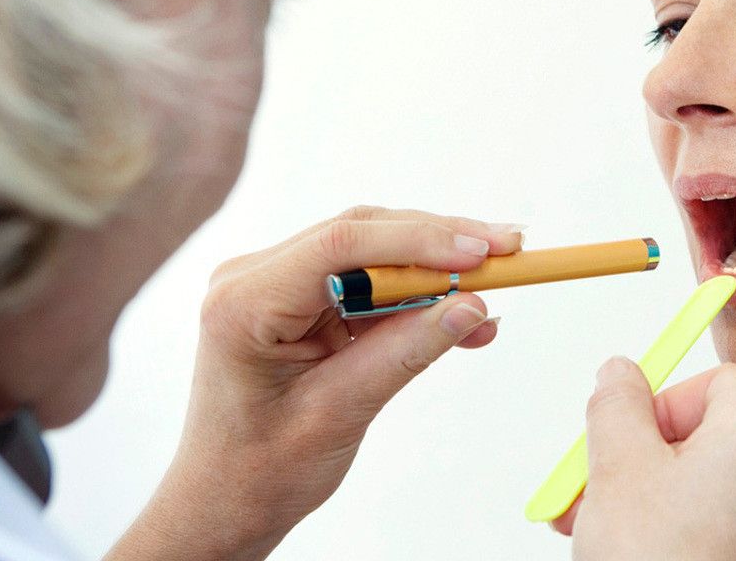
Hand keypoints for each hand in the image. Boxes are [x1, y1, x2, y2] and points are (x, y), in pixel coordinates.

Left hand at [107, 206, 522, 560]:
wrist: (225, 499)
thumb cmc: (261, 469)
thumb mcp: (340, 412)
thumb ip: (406, 353)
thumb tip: (473, 307)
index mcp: (245, 303)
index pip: (341, 244)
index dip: (420, 240)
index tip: (482, 252)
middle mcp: (256, 278)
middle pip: (364, 236)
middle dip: (441, 244)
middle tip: (510, 253)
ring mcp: (277, 284)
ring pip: (374, 253)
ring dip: (438, 270)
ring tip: (498, 286)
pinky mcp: (302, 299)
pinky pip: (371, 283)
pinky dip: (419, 298)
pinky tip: (464, 320)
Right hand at [555, 359, 735, 560]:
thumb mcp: (616, 466)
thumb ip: (618, 404)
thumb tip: (621, 372)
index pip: (722, 379)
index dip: (667, 399)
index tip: (626, 431)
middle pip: (715, 435)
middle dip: (647, 453)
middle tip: (594, 481)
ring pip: (714, 487)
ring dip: (656, 496)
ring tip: (600, 527)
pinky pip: (728, 529)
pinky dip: (685, 532)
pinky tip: (640, 555)